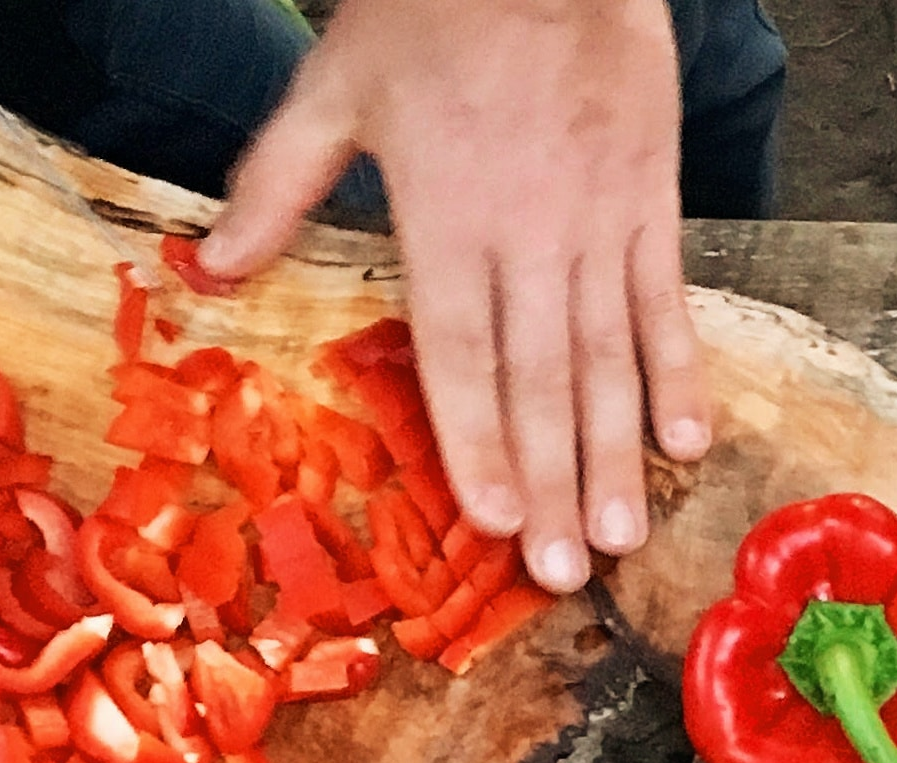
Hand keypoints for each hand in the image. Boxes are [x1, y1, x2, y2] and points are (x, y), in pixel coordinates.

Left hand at [203, 0, 711, 594]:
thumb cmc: (433, 8)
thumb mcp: (336, 84)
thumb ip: (279, 182)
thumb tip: (211, 267)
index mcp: (446, 213)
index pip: (461, 350)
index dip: (475, 439)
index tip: (489, 519)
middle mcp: (530, 234)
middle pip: (541, 378)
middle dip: (551, 480)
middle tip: (562, 572)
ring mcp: (601, 224)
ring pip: (608, 359)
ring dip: (615, 455)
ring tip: (617, 536)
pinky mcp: (653, 204)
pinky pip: (668, 305)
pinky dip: (679, 374)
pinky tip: (685, 443)